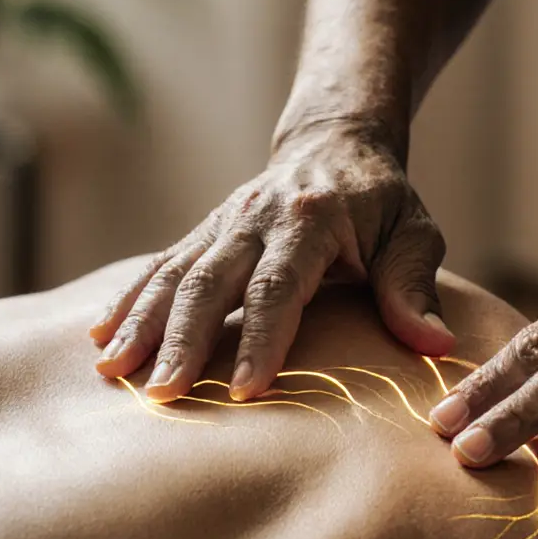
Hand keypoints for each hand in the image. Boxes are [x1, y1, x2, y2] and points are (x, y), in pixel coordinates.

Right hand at [90, 118, 454, 401]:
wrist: (336, 144)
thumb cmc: (383, 201)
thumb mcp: (414, 234)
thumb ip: (415, 287)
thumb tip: (435, 346)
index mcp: (310, 218)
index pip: (280, 285)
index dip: (262, 338)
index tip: (247, 390)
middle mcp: (257, 217)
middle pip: (211, 281)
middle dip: (184, 340)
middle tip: (164, 394)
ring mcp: (224, 223)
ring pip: (175, 274)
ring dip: (143, 324)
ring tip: (115, 372)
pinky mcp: (205, 233)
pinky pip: (161, 266)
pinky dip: (129, 300)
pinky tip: (102, 337)